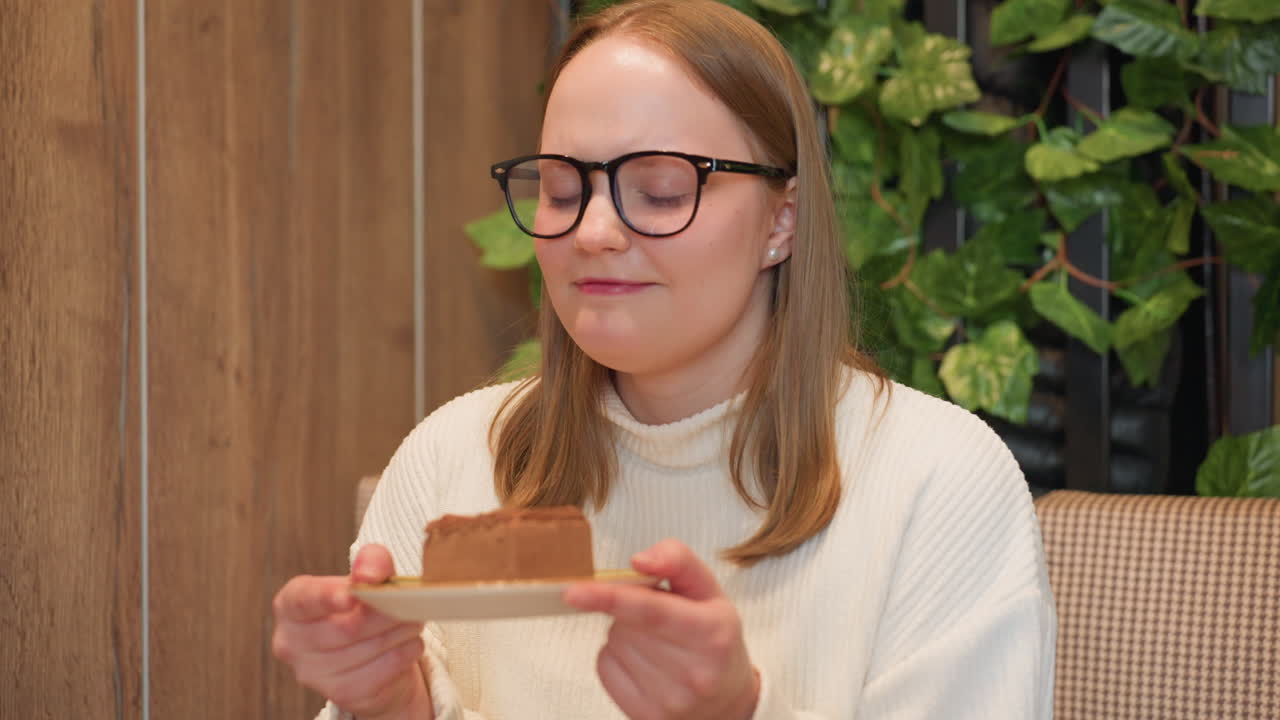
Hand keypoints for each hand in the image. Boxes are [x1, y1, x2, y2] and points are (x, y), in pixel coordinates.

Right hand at [272, 545, 430, 719]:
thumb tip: (370, 573)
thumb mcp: (366, 577)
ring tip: (411, 620)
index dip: (328, 597)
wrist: (369, 656)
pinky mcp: (341, 694)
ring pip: (370, 648)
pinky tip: (408, 643)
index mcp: (290, 606)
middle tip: (411, 602)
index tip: (352, 595)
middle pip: (348, 627)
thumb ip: (371, 563)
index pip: (304, 600)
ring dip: (402, 630)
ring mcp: (314, 674)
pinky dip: (406, 651)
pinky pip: (384, 669)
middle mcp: (292, 642)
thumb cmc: (361, 609)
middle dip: (387, 612)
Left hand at [564, 539, 759, 719]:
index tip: (574, 593)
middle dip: (630, 610)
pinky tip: (643, 661)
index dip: (611, 598)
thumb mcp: (709, 590)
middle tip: (659, 616)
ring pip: (613, 644)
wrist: (727, 700)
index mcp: (712, 633)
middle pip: (626, 625)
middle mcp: (693, 672)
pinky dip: (616, 657)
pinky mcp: (646, 716)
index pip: (652, 611)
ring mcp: (669, 700)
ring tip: (658, 642)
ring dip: (625, 633)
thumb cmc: (715, 638)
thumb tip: (638, 561)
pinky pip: (605, 668)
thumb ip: (677, 561)